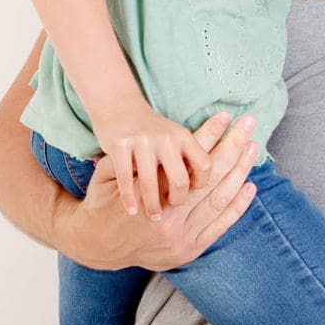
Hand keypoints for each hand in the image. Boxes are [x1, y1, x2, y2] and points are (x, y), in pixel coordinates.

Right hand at [58, 112, 257, 270]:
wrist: (93, 246)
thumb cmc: (101, 201)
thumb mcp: (107, 174)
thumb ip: (133, 161)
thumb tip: (163, 142)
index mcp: (150, 193)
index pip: (189, 157)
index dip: (210, 134)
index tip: (228, 115)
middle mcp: (168, 216)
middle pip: (211, 175)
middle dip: (233, 147)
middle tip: (250, 125)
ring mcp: (179, 237)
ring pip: (219, 199)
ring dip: (239, 172)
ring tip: (253, 150)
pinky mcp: (186, 252)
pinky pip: (219, 226)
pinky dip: (236, 206)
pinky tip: (249, 187)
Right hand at [93, 98, 211, 218]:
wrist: (119, 107)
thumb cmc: (151, 131)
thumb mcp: (175, 137)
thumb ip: (189, 156)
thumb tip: (206, 185)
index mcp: (184, 137)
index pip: (204, 165)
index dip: (202, 184)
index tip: (195, 194)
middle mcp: (166, 138)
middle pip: (180, 179)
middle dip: (178, 199)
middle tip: (173, 210)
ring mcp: (142, 142)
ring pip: (151, 182)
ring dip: (153, 204)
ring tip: (154, 217)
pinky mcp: (119, 145)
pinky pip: (126, 178)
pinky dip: (129, 198)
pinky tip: (132, 211)